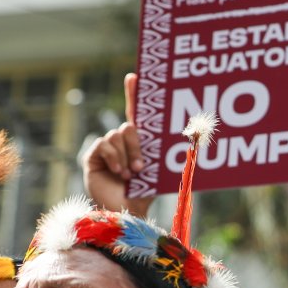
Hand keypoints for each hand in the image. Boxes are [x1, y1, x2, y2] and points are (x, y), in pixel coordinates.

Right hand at [81, 73, 155, 217]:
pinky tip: (119, 173)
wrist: (125, 211)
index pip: (136, 114)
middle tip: (142, 167)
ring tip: (131, 175)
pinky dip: (115, 159)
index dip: (134, 94)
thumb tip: (193, 140)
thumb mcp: (158, 171)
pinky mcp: (94, 156)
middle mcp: (122, 142)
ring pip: (118, 135)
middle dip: (138, 146)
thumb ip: (165, 155)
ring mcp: (107, 148)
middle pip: (130, 126)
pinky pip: (105, 145)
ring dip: (127, 156)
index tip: (135, 76)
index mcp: (139, 142)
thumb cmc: (144, 194)